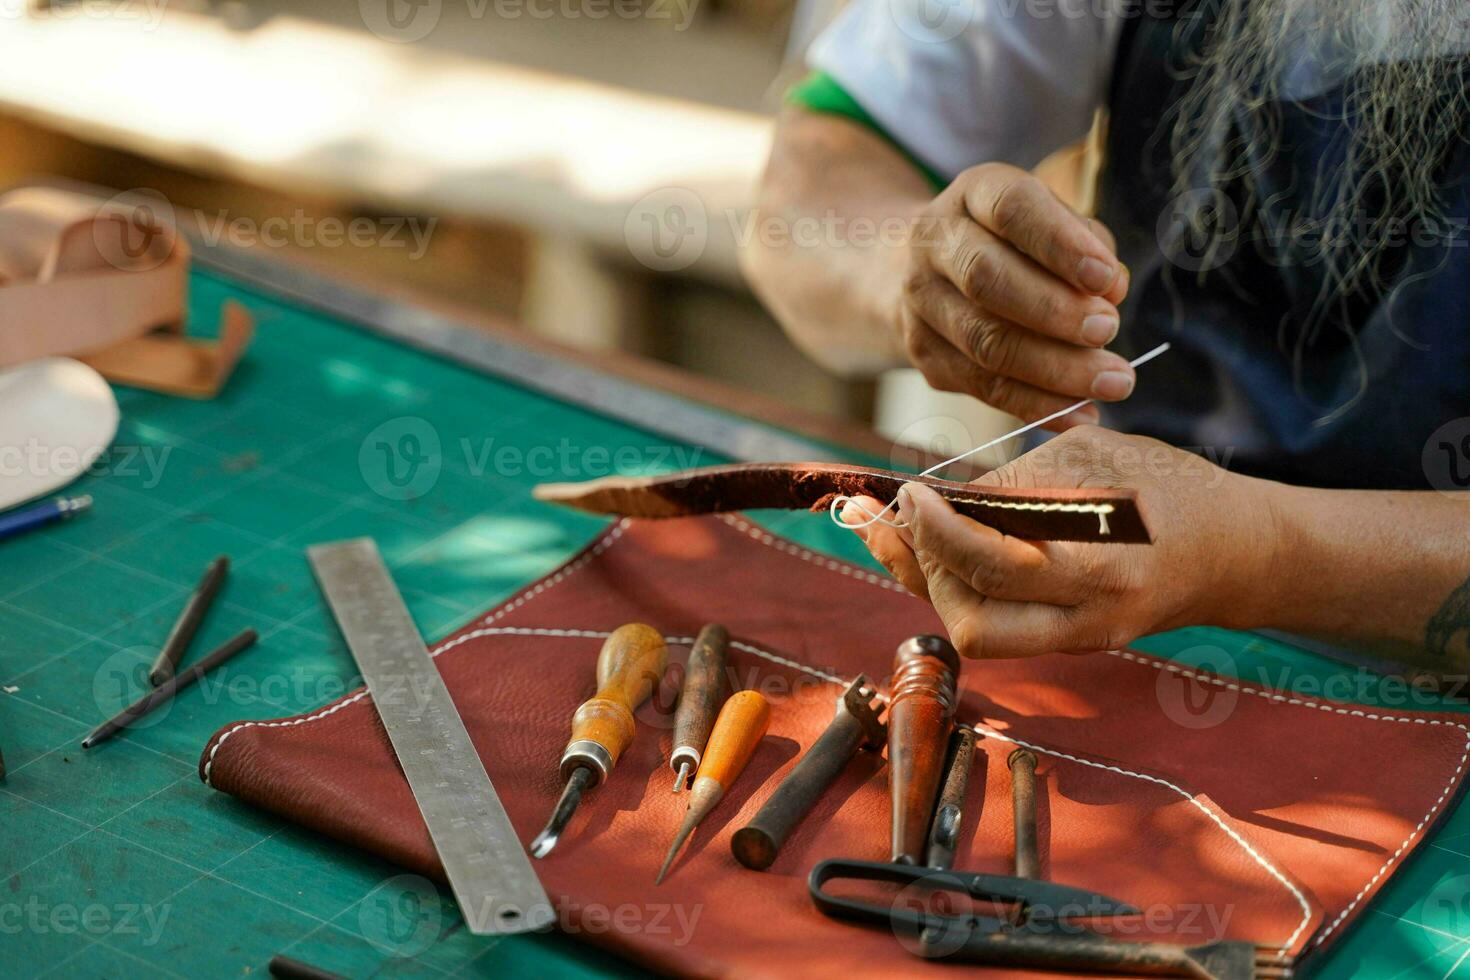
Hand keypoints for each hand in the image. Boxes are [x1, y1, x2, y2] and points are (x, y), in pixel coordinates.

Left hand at [843, 428, 1281, 657]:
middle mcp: (1086, 618)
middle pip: (970, 620)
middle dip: (922, 564)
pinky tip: (927, 548)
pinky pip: (994, 627)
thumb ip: (1020, 481)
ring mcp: (1077, 639)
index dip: (936, 528)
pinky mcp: (1068, 642)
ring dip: (929, 584)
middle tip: (902, 512)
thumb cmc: (1169, 487)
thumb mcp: (1096, 456)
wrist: (1238, 552)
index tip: (909, 490)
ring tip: (900, 531)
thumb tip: (944, 499)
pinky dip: (954, 589)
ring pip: (974, 634)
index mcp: (1100, 564)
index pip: (992, 562)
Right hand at [895, 163, 1134, 427]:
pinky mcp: (923, 354)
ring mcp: (920, 302)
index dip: (1059, 244)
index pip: (1011, 209)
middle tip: (1109, 331)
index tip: (1106, 278)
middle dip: (1054, 311)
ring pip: (984, 342)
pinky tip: (1080, 413)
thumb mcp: (1049, 221)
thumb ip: (1087, 246)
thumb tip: (1112, 293)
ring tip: (1112, 381)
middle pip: (987, 280)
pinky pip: (981, 386)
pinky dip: (1035, 405)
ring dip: (1054, 368)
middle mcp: (933, 243)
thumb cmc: (1010, 242)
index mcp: (972, 194)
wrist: (920, 271)